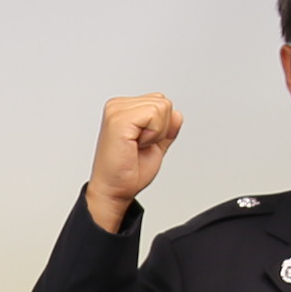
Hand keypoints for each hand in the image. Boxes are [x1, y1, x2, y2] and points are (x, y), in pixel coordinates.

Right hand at [83, 93, 182, 233]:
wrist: (113, 190)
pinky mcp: (118, 120)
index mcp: (124, 108)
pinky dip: (153, 133)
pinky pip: (153, 114)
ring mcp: (116, 111)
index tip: (142, 143)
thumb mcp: (156, 145)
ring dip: (156, 132)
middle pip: (163, 102)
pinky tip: (136, 144)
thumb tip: (177, 114)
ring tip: (137, 146)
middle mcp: (118, 106)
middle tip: (139, 146)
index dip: (162, 126)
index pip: (161, 101)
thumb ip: (167, 128)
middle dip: (160, 128)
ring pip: (161, 107)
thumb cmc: (127, 173)